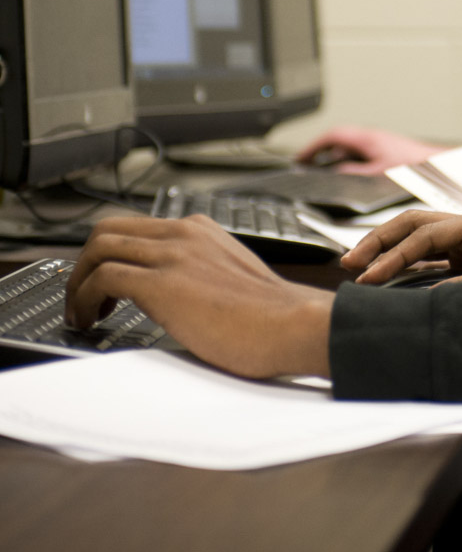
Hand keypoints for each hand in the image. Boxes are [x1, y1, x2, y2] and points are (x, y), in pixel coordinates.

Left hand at [65, 216, 333, 378]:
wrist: (293, 325)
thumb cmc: (272, 315)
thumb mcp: (232, 276)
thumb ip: (202, 271)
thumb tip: (176, 294)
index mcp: (202, 230)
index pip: (137, 227)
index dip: (109, 254)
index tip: (100, 282)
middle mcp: (186, 233)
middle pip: (108, 229)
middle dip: (83, 264)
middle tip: (82, 297)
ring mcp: (174, 254)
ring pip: (99, 248)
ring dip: (78, 283)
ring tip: (81, 314)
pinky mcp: (165, 283)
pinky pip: (104, 278)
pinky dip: (85, 300)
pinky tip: (92, 321)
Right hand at [295, 125, 444, 174]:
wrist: (437, 164)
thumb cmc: (412, 167)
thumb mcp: (376, 174)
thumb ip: (353, 174)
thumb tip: (335, 173)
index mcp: (366, 139)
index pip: (332, 137)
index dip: (313, 147)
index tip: (300, 159)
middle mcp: (371, 137)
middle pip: (337, 139)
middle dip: (319, 150)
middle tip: (305, 163)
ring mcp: (377, 141)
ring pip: (348, 145)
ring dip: (333, 154)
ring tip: (320, 169)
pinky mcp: (384, 148)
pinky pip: (358, 150)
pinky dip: (347, 158)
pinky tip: (346, 172)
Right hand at [341, 207, 461, 288]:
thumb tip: (428, 299)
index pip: (426, 235)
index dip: (394, 256)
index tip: (370, 278)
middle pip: (415, 225)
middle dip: (380, 241)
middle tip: (349, 263)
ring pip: (420, 239)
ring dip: (390, 252)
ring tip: (359, 269)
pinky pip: (432, 260)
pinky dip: (408, 269)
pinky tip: (388, 282)